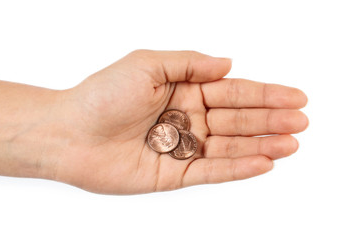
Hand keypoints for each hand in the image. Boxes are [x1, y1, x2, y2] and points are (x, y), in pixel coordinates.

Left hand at [41, 50, 307, 193]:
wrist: (69, 133)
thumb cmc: (101, 95)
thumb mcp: (147, 63)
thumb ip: (190, 63)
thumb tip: (228, 64)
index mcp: (181, 90)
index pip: (231, 92)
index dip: (264, 94)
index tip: (295, 97)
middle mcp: (185, 118)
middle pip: (236, 119)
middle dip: (270, 119)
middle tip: (302, 120)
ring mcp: (181, 147)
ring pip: (229, 147)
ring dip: (262, 144)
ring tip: (292, 142)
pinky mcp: (173, 173)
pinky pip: (211, 171)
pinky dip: (238, 168)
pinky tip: (263, 162)